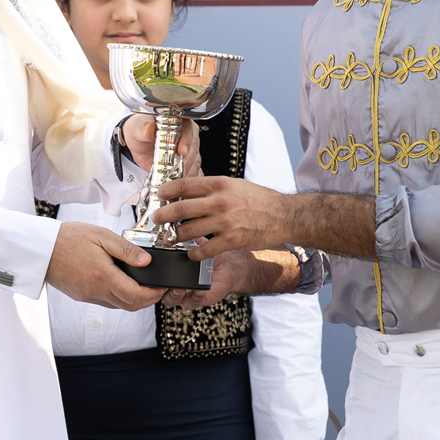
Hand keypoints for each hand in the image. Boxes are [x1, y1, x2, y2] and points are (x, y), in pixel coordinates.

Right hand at [45, 221, 165, 310]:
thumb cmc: (69, 238)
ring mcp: (87, 296)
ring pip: (119, 306)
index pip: (135, 295)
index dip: (153, 294)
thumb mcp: (101, 236)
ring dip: (135, 301)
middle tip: (158, 288)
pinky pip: (106, 302)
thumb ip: (126, 250)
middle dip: (148, 300)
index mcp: (102, 276)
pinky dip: (120, 298)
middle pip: (130, 305)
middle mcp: (95, 291)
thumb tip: (147, 261)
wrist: (41, 248)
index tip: (162, 286)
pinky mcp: (81, 296)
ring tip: (144, 286)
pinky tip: (123, 285)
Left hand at [121, 115, 200, 176]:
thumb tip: (150, 129)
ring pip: (195, 163)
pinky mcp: (187, 165)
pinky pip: (193, 173)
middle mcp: (188, 136)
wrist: (137, 143)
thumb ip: (144, 129)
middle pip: (193, 149)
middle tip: (177, 171)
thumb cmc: (139, 131)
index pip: (188, 130)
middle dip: (186, 162)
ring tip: (175, 181)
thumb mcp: (137, 128)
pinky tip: (180, 187)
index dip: (186, 142)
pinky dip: (188, 181)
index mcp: (179, 121)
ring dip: (186, 173)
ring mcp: (189, 151)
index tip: (182, 152)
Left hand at [153, 176, 290, 260]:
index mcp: (220, 184)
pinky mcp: (231, 241)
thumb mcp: (235, 185)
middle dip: (163, 215)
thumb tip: (189, 190)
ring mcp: (224, 222)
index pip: (184, 185)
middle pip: (180, 208)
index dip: (167, 191)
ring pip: (188, 230)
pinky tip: (191, 254)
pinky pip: (204, 250)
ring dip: (175, 236)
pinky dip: (194, 254)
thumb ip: (213, 188)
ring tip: (172, 237)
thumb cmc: (259, 200)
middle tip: (157, 219)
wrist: (283, 215)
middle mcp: (220, 202)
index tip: (159, 195)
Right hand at [161, 248, 250, 309]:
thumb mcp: (194, 245)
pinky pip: (194, 301)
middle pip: (159, 292)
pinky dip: (196, 296)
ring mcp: (185, 294)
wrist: (225, 267)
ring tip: (180, 287)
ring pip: (173, 300)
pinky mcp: (198, 299)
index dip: (152, 276)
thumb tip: (175, 231)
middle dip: (160, 288)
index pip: (154, 278)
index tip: (155, 268)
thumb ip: (185, 240)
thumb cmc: (207, 257)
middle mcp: (174, 285)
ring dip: (175, 294)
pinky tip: (199, 289)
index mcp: (170, 273)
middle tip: (165, 281)